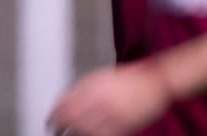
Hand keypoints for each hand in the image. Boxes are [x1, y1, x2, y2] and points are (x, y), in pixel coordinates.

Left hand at [47, 61, 172, 135]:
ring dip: (73, 133)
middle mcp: (102, 98)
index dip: (55, 112)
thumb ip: (84, 88)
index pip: (66, 101)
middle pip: (72, 117)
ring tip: (68, 134)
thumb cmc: (129, 78)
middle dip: (59, 125)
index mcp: (95, 85)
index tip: (50, 118)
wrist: (155, 82)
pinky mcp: (124, 125)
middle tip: (54, 129)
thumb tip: (65, 100)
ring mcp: (113, 113)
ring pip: (84, 129)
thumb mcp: (103, 77)